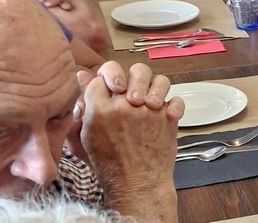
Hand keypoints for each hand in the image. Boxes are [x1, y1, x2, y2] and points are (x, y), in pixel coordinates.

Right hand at [79, 63, 181, 220]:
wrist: (136, 186)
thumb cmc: (109, 167)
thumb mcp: (84, 139)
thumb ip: (82, 109)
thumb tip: (83, 78)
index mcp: (99, 111)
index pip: (99, 78)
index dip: (103, 81)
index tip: (107, 89)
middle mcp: (124, 106)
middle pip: (123, 70)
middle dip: (123, 76)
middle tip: (125, 91)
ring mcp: (148, 110)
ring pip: (154, 78)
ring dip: (151, 85)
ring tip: (147, 99)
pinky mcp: (167, 117)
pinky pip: (175, 99)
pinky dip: (173, 103)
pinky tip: (165, 111)